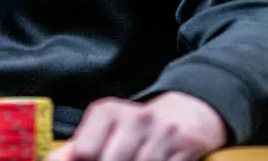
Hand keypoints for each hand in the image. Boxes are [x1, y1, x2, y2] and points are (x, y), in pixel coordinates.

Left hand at [46, 92, 226, 160]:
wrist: (188, 112)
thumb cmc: (136, 127)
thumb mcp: (106, 127)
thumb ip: (80, 147)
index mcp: (108, 111)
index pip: (85, 151)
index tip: (91, 159)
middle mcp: (136, 117)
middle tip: (116, 158)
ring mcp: (163, 133)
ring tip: (133, 159)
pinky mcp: (186, 148)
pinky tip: (152, 160)